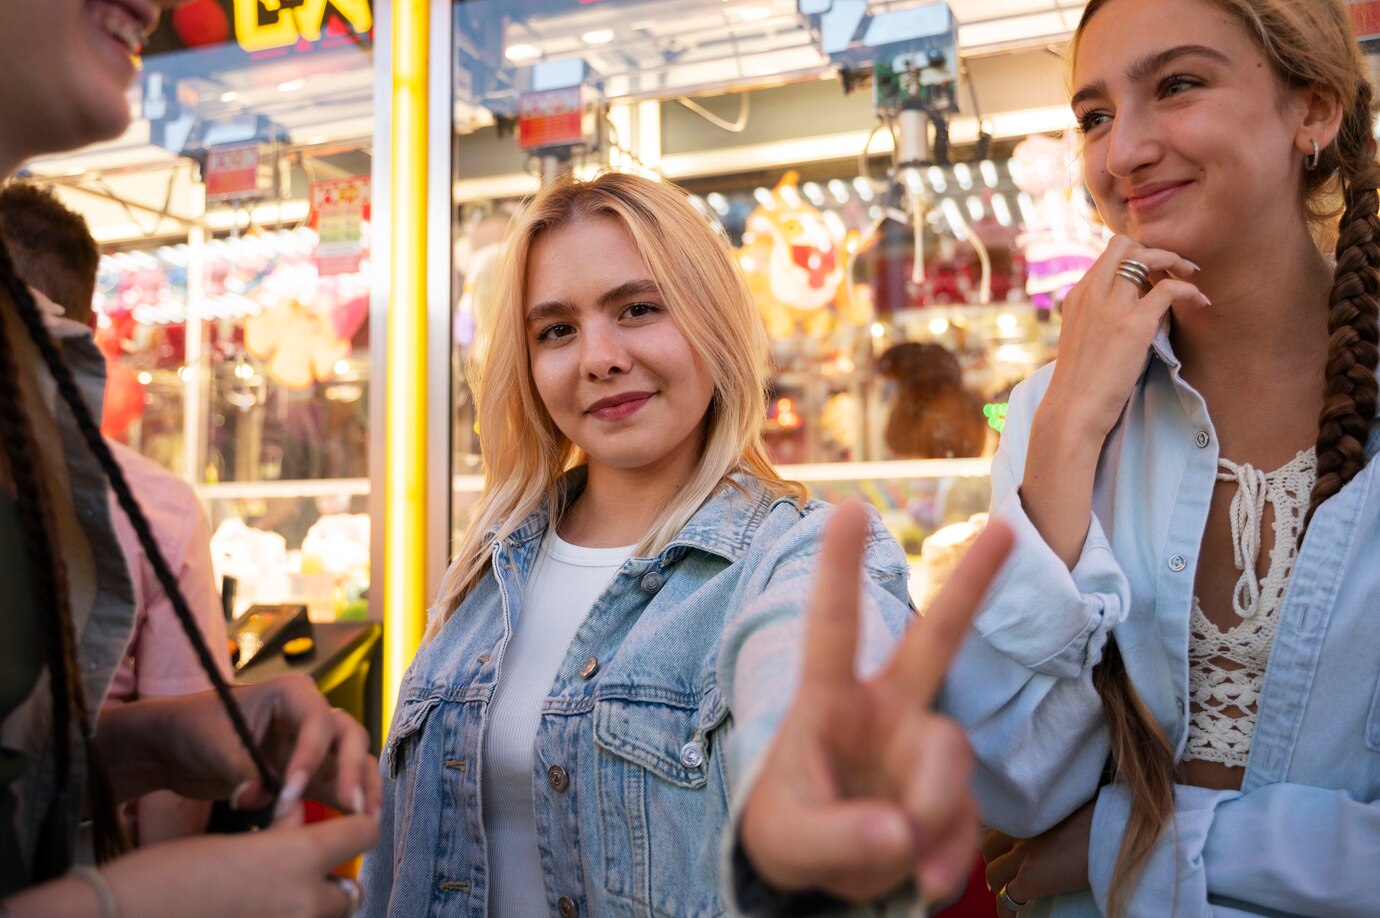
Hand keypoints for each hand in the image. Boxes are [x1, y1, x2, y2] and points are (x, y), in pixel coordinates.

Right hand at [53, 813, 376, 917]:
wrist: (125, 915)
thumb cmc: (171, 872)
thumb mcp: (238, 840)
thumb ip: (282, 835)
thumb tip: (302, 824)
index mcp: (299, 856)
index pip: (365, 833)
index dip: (357, 826)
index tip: (347, 826)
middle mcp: (306, 899)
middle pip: (352, 891)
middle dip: (334, 883)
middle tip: (302, 876)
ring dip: (314, 908)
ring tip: (274, 897)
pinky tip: (258, 911)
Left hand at [100, 674, 379, 817]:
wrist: (176, 748)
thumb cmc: (195, 728)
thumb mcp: (215, 744)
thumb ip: (242, 770)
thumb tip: (258, 797)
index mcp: (292, 694)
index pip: (317, 722)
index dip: (310, 756)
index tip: (290, 792)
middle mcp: (313, 716)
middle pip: (350, 737)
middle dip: (353, 771)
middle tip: (350, 806)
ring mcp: (315, 747)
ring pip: (356, 761)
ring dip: (363, 788)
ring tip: (367, 821)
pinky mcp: (312, 775)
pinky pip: (340, 787)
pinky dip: (350, 804)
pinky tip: (357, 827)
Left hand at [740, 503, 1012, 903]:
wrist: (821, 875)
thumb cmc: (787, 830)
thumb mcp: (783, 843)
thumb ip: (834, 839)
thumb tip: (900, 835)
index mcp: (829, 702)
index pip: (832, 629)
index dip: (840, 571)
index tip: (850, 509)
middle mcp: (885, 711)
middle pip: (935, 639)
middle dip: (971, 584)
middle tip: (1008, 527)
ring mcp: (925, 749)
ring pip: (950, 756)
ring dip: (923, 814)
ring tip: (891, 855)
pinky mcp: (954, 796)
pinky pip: (967, 821)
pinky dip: (945, 859)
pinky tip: (921, 880)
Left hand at [983, 800, 1094, 914]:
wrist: (1112, 830)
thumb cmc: (1104, 815)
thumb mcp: (1074, 805)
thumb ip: (1057, 813)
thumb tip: (1066, 823)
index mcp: (1031, 811)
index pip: (1000, 822)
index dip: (1000, 839)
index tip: (1006, 849)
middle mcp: (1021, 831)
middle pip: (989, 847)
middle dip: (994, 860)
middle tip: (1005, 874)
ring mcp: (1023, 855)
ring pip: (993, 874)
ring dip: (998, 885)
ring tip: (1009, 894)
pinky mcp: (1031, 879)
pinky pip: (1007, 900)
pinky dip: (1007, 910)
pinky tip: (1014, 917)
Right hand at [1045, 235, 1206, 444]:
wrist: (1072, 409)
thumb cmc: (1078, 384)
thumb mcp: (1081, 339)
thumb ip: (1097, 318)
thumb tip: (1128, 312)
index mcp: (1077, 296)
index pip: (1108, 255)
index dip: (1135, 255)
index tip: (1153, 271)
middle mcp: (1091, 293)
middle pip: (1124, 244)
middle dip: (1154, 249)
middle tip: (1175, 266)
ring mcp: (1111, 306)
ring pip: (1147, 257)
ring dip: (1176, 262)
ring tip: (1192, 277)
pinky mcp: (1133, 324)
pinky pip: (1169, 288)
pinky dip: (1190, 289)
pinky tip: (1200, 301)